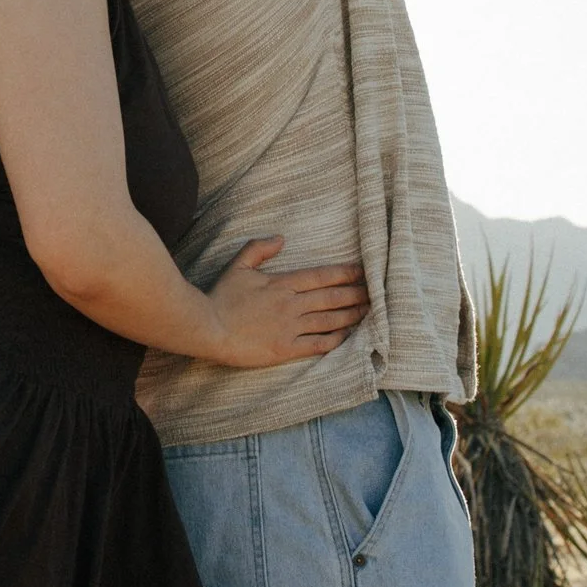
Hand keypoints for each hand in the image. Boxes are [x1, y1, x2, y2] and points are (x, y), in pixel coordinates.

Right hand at [203, 238, 368, 370]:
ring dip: (352, 315)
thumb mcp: (238, 266)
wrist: (209, 328)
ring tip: (370, 312)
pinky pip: (317, 344)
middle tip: (377, 292)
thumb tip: (281, 238)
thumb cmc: (221, 297)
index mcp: (282, 283)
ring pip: (330, 320)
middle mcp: (291, 304)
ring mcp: (290, 327)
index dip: (345, 274)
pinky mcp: (286, 348)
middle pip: (332, 298)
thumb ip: (259, 249)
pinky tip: (349, 336)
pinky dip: (336, 339)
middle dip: (357, 294)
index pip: (322, 276)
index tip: (364, 272)